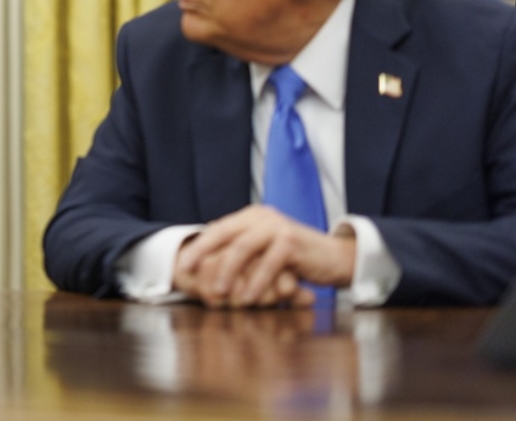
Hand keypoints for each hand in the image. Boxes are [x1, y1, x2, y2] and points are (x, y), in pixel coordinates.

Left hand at [173, 205, 355, 307]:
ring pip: (243, 247)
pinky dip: (257, 281)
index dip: (198, 246)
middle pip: (224, 233)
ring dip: (228, 271)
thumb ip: (242, 250)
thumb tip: (208, 257)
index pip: (217, 229)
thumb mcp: (265, 251)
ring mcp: (276, 227)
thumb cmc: (296, 259)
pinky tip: (249, 298)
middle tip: (187, 272)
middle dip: (202, 253)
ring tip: (218, 292)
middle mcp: (261, 216)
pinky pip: (269, 263)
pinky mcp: (292, 241)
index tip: (181, 264)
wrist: (335, 258)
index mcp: (251, 217)